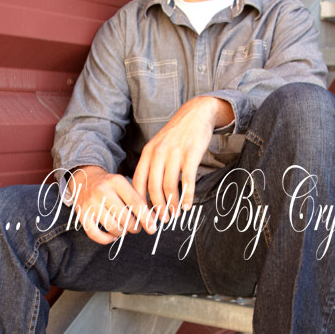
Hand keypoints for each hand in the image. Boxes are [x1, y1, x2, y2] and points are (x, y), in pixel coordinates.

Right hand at [67, 166, 156, 244]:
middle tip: (135, 227)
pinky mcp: (81, 214)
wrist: (85, 179)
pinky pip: (95, 234)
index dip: (146, 218)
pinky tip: (112, 236)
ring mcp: (90, 203)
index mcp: (116, 181)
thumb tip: (152, 221)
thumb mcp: (125, 185)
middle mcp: (102, 190)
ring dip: (122, 232)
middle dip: (134, 227)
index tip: (152, 228)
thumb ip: (139, 200)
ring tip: (124, 229)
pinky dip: (106, 239)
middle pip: (125, 217)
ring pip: (112, 227)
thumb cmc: (111, 186)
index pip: (136, 203)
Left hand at [132, 96, 232, 216]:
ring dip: (172, 204)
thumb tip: (148, 194)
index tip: (144, 214)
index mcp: (148, 153)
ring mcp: (175, 153)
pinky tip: (187, 205)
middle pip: (153, 187)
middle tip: (162, 219)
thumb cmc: (176, 135)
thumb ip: (152, 166)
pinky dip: (187, 196)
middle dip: (157, 207)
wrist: (196, 114)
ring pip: (169, 186)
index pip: (138, 182)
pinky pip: (187, 180)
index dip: (140, 202)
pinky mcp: (191, 154)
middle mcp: (159, 153)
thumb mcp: (158, 146)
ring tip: (175, 214)